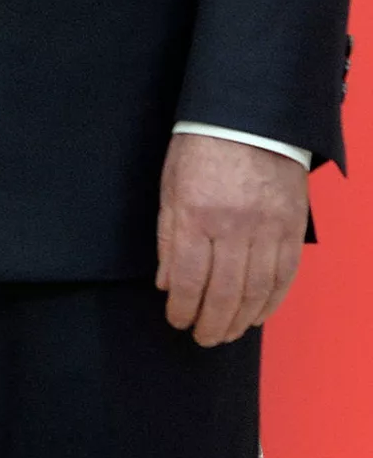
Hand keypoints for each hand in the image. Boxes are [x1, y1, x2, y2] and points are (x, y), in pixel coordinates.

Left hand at [155, 133, 306, 344]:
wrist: (248, 120)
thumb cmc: (200, 148)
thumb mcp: (170, 185)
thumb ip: (168, 236)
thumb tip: (166, 283)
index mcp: (196, 214)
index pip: (189, 278)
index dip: (183, 307)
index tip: (176, 321)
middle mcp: (233, 227)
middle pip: (224, 292)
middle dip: (211, 323)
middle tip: (202, 337)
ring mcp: (267, 230)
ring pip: (256, 292)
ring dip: (240, 320)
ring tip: (226, 333)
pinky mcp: (291, 230)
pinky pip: (284, 278)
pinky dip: (270, 303)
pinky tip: (257, 316)